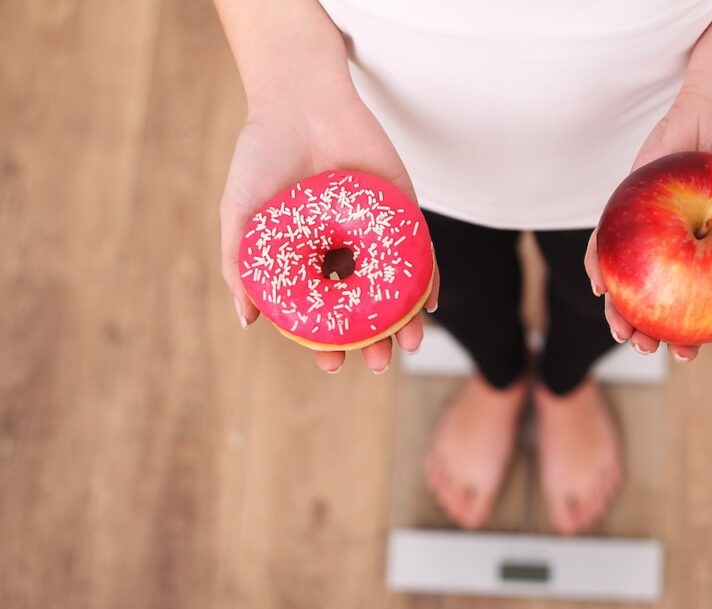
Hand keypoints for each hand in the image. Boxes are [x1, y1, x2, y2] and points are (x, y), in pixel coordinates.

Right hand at [220, 82, 439, 374]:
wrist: (299, 101)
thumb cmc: (262, 157)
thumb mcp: (241, 216)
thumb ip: (240, 266)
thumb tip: (247, 322)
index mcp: (309, 259)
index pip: (323, 312)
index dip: (328, 342)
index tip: (332, 364)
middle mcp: (345, 252)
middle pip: (364, 307)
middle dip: (372, 341)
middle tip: (376, 363)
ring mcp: (376, 234)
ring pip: (395, 288)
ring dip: (405, 321)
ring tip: (406, 346)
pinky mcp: (403, 211)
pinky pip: (421, 251)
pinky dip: (428, 279)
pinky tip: (430, 304)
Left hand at [584, 88, 711, 362]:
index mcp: (703, 271)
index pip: (690, 317)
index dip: (685, 342)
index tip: (686, 355)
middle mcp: (670, 260)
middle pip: (650, 308)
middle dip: (641, 336)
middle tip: (643, 346)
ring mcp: (644, 239)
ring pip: (623, 284)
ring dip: (615, 310)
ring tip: (619, 325)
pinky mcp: (622, 213)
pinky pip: (604, 244)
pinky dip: (597, 264)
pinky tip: (597, 281)